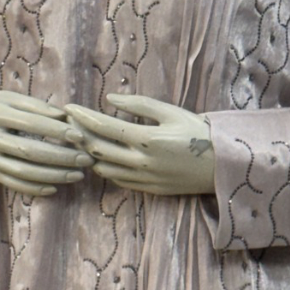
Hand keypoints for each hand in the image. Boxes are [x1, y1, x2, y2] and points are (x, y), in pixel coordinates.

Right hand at [0, 90, 93, 196]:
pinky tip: (54, 187)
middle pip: (29, 151)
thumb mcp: (2, 97)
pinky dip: (33, 188)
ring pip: (22, 172)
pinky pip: (12, 184)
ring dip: (53, 175)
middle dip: (61, 157)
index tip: (79, 136)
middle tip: (86, 159)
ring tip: (77, 175)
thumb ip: (32, 105)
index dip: (56, 130)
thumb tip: (65, 115)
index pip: (30, 123)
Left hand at [63, 94, 214, 195]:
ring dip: (88, 155)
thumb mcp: (171, 112)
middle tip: (66, 125)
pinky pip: (118, 181)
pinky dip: (105, 169)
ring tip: (79, 141)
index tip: (67, 108)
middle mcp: (142, 162)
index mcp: (147, 139)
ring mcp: (145, 179)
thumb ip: (139, 105)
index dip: (82, 117)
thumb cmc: (199, 132)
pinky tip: (102, 158)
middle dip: (77, 136)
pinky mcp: (150, 190)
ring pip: (103, 169)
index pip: (103, 128)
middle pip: (96, 150)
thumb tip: (110, 99)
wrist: (223, 164)